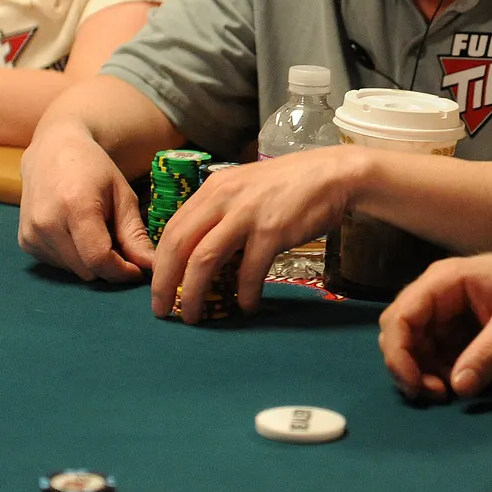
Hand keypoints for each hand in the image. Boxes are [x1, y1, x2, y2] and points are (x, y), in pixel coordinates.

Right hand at [18, 120, 153, 282]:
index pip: (98, 259)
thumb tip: (151, 266)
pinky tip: (75, 232)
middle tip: (118, 243)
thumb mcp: (122, 195)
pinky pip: (58, 265)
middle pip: (87, 270)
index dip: (122, 272)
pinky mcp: (24, 241)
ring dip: (90, 261)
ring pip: (74, 271)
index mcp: (76, 207)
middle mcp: (47, 223)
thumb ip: (134, 234)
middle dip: (109, 265)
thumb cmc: (94, 169)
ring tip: (95, 231)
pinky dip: (73, 257)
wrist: (52, 150)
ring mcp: (32, 233)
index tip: (138, 270)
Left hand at [151, 146, 364, 321]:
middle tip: (161, 310)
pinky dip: (244, 294)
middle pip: (178, 245)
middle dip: (165, 282)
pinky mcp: (272, 231)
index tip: (159, 286)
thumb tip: (200, 250)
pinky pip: (248, 271)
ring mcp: (246, 214)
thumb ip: (221, 211)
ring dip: (193, 293)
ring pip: (203, 260)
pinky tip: (247, 307)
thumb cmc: (290, 185)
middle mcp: (223, 198)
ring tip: (192, 316)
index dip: (160, 262)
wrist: (332, 175)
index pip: (172, 228)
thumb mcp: (245, 188)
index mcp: (213, 189)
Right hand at [378, 247, 491, 401]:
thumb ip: (488, 350)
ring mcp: (448, 313)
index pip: (400, 317)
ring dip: (434, 374)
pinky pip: (443, 355)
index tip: (416, 385)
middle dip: (413, 368)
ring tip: (467, 389)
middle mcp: (438, 295)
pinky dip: (456, 372)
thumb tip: (457, 387)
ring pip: (420, 349)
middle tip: (440, 394)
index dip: (398, 354)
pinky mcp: (461, 329)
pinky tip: (488, 378)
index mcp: (444, 281)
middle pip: (402, 335)